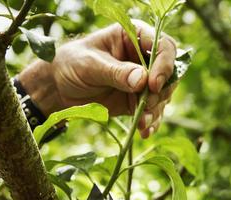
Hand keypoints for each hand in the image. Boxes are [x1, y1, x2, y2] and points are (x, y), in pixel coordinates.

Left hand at [19, 21, 177, 138]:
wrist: (60, 87)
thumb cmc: (71, 65)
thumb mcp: (90, 65)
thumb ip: (115, 72)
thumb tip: (142, 79)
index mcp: (134, 37)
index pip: (163, 46)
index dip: (164, 65)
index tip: (153, 85)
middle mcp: (144, 58)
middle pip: (170, 73)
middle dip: (161, 93)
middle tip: (145, 106)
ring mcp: (143, 81)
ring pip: (164, 95)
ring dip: (156, 110)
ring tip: (142, 123)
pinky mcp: (139, 100)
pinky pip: (154, 112)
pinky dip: (151, 122)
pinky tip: (144, 131)